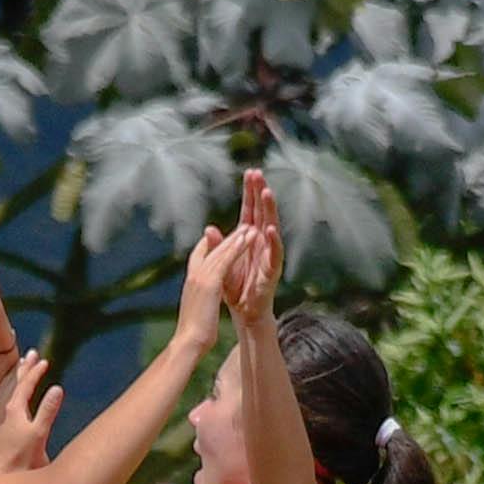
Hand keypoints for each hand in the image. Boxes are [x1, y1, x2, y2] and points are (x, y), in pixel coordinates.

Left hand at [0, 349, 61, 475]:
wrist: (4, 480)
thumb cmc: (25, 463)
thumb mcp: (40, 435)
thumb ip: (48, 410)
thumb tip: (56, 388)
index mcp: (15, 411)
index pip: (26, 385)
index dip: (36, 372)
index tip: (44, 362)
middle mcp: (1, 412)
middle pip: (12, 383)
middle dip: (23, 369)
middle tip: (32, 355)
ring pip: (0, 391)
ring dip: (9, 377)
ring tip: (16, 366)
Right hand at [175, 223, 252, 353]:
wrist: (188, 344)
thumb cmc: (193, 337)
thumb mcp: (197, 314)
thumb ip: (201, 304)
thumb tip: (204, 308)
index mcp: (191, 284)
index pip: (200, 257)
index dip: (212, 246)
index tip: (223, 240)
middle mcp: (194, 276)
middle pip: (211, 250)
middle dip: (227, 238)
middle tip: (242, 227)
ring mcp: (200, 277)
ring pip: (220, 251)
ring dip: (236, 238)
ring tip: (250, 227)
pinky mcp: (210, 282)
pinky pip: (226, 259)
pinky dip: (237, 247)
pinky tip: (249, 239)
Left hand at [221, 170, 282, 327]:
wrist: (244, 312)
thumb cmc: (234, 287)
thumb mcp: (221, 264)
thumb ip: (217, 246)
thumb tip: (208, 229)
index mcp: (248, 238)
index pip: (250, 209)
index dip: (250, 192)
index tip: (249, 172)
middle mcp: (261, 242)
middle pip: (262, 212)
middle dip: (260, 192)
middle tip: (257, 173)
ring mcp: (268, 254)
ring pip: (271, 226)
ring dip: (269, 209)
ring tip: (266, 192)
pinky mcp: (272, 270)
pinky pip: (275, 253)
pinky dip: (273, 241)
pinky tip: (270, 229)